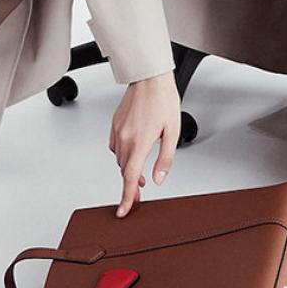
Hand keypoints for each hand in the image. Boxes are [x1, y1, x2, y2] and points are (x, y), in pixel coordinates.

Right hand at [109, 71, 180, 217]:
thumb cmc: (163, 99)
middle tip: (140, 193)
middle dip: (130, 184)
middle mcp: (125, 137)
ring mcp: (118, 129)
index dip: (126, 197)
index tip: (123, 210)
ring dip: (127, 168)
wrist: (150, 77)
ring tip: (139, 172)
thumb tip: (159, 179)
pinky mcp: (115, 123)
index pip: (129, 177)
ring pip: (119, 159)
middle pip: (124, 170)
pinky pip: (115, 146)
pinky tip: (132, 151)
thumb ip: (165, 159)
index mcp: (140, 141)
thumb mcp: (172, 132)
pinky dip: (122, 154)